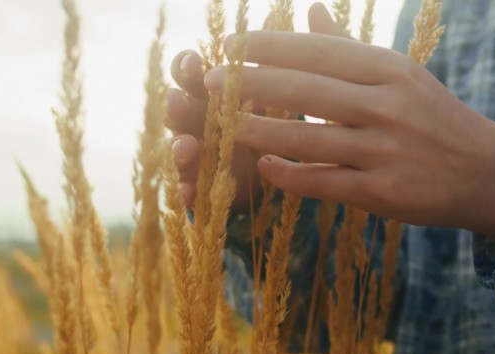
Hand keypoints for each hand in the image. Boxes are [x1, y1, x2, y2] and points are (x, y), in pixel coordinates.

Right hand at [167, 3, 350, 212]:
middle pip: (182, 108)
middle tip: (178, 99)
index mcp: (218, 93)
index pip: (194, 74)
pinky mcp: (210, 186)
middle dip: (178, 103)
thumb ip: (302, 56)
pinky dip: (190, 191)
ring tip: (186, 145)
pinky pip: (193, 188)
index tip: (197, 60)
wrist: (290, 170)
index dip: (190, 66)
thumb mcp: (296, 88)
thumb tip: (316, 8)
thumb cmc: (288, 120)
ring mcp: (204, 153)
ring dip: (179, 145)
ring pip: (182, 147)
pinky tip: (191, 194)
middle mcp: (205, 121)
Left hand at [204, 3, 494, 241]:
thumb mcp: (400, 74)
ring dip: (258, 131)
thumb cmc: (434, 118)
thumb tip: (309, 11)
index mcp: (389, 70)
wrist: (485, 172)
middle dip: (249, 83)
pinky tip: (263, 168)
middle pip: (304, 90)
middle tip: (210, 80)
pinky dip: (289, 175)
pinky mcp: (381, 192)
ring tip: (223, 126)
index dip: (268, 47)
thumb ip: (348, 46)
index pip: (317, 51)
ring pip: (307, 138)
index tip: (230, 45)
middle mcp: (386, 105)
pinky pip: (323, 181)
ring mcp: (384, 150)